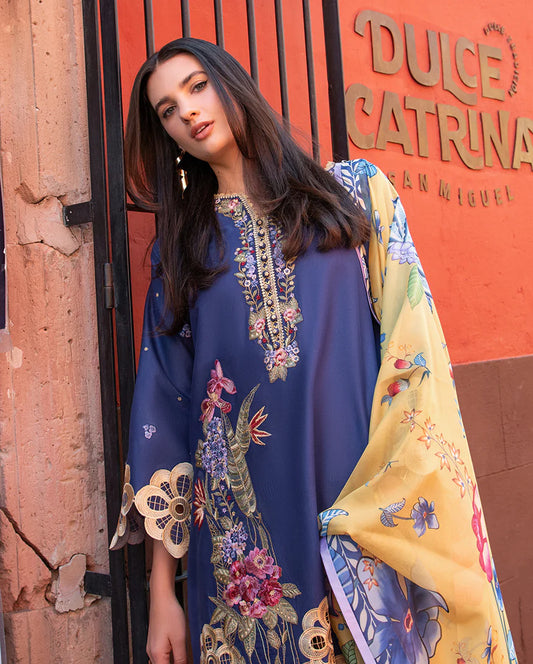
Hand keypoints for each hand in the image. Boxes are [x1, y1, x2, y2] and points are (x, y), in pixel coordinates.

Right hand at [147, 539, 187, 663]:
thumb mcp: (180, 638)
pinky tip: (179, 655)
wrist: (161, 597)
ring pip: (162, 663)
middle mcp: (151, 653)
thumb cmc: (170, 614)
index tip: (188, 663)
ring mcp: (152, 647)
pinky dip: (170, 659)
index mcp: (156, 655)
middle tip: (188, 659)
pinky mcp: (155, 642)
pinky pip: (161, 656)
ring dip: (173, 663)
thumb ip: (181, 658)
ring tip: (185, 658)